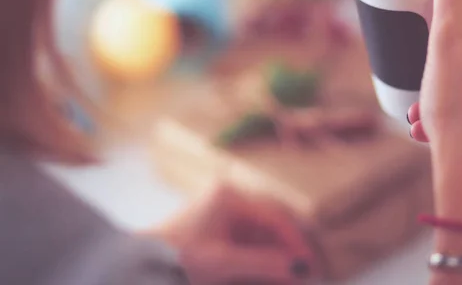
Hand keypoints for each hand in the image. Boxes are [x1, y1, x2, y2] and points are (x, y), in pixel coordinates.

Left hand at [149, 184, 316, 283]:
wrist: (139, 269)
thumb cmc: (175, 259)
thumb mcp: (222, 263)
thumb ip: (262, 264)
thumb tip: (300, 269)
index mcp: (229, 196)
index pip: (274, 215)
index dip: (295, 241)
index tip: (310, 265)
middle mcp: (230, 199)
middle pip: (272, 223)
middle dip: (291, 249)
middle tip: (311, 271)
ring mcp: (226, 213)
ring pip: (265, 234)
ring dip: (280, 256)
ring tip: (296, 277)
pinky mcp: (222, 229)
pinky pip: (252, 242)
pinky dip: (265, 259)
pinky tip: (276, 274)